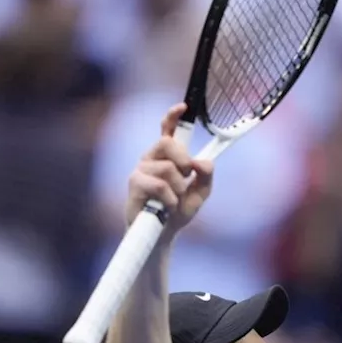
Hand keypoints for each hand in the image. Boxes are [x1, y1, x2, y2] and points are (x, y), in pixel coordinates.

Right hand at [125, 103, 214, 233]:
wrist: (162, 235)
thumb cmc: (177, 211)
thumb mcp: (201, 192)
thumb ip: (206, 174)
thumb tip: (201, 162)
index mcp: (166, 156)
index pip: (167, 130)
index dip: (173, 116)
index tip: (183, 107)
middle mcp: (151, 158)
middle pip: (168, 143)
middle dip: (183, 160)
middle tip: (186, 178)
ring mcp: (140, 169)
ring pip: (167, 167)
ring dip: (178, 188)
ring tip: (174, 201)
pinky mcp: (134, 184)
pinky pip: (159, 184)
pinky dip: (170, 198)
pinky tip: (167, 207)